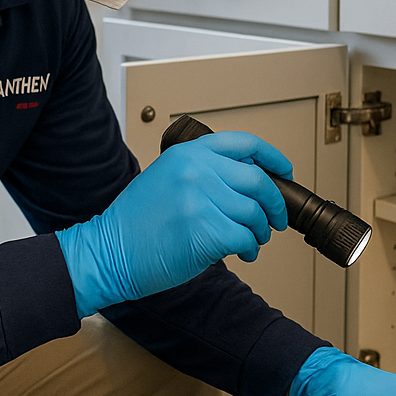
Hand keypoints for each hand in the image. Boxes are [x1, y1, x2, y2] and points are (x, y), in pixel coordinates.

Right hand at [56, 131, 291, 316]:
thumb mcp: (168, 177)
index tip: (285, 171)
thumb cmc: (136, 222)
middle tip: (276, 218)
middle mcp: (197, 170)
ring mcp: (201, 200)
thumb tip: (249, 180)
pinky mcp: (206, 231)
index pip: (245, 143)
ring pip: (254, 213)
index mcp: (189, 153)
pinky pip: (245, 237)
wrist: (110, 251)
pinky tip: (243, 252)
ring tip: (252, 240)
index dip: (273, 157)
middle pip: (258, 181)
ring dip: (260, 231)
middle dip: (275, 203)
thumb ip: (204, 171)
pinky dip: (250, 248)